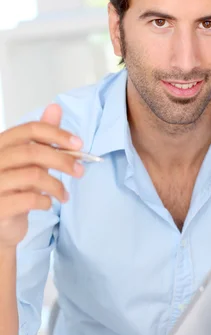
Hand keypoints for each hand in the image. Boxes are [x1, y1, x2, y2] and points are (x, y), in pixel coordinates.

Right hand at [0, 104, 83, 250]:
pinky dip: (46, 201)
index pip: (30, 129)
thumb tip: (55, 108)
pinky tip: (48, 204)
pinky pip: (30, 199)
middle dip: (63, 160)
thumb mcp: (29, 161)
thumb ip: (41, 137)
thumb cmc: (15, 190)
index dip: (57, 134)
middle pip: (33, 151)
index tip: (78, 143)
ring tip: (64, 195)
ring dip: (57, 186)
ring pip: (34, 175)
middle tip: (80, 170)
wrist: (2, 226)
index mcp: (0, 145)